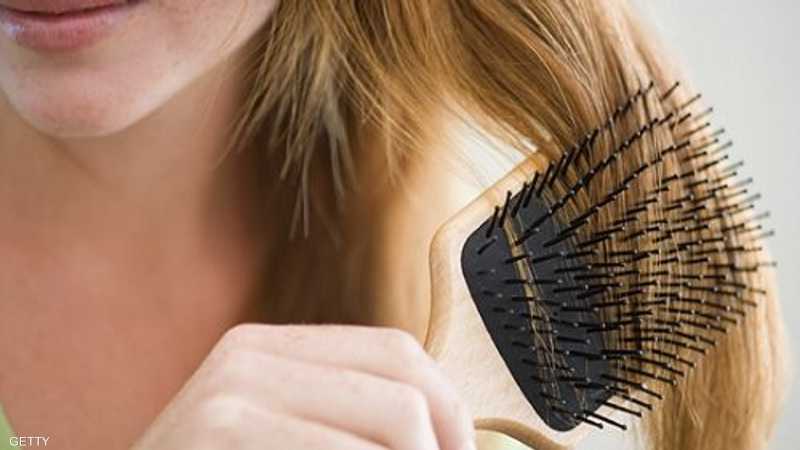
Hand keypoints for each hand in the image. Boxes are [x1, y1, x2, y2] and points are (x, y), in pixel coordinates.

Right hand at [131, 324, 475, 449]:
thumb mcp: (284, 438)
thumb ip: (345, 422)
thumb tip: (452, 439)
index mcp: (272, 348)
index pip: (396, 352)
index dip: (447, 406)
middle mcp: (250, 355)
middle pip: (401, 388)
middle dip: (442, 449)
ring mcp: (231, 393)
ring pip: (391, 420)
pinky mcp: (222, 429)